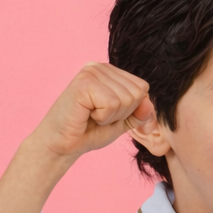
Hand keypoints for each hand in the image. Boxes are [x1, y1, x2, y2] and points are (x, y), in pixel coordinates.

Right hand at [0, 63, 153, 212]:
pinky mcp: (84, 83)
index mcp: (110, 72)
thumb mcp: (122, 121)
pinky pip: (112, 103)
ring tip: (91, 116)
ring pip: (126, 99)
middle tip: (97, 117)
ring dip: (111, 116)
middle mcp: (100, 67)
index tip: (108, 114)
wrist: (62, 145)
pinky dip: (103, 117)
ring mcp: (91, 72)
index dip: (131, 109)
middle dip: (122, 114)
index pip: (143, 88)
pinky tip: (86, 115)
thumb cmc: (89, 131)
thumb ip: (140, 112)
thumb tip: (150, 103)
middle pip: (137, 93)